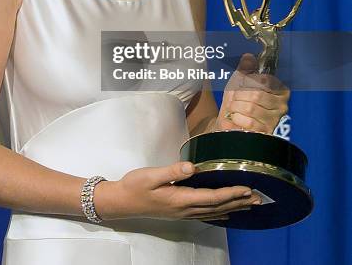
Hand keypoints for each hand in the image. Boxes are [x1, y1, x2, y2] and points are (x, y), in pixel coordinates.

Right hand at [93, 161, 261, 221]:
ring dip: (233, 208)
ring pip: (214, 212)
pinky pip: (206, 214)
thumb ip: (172, 171)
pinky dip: (220, 213)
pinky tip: (227, 212)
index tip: (247, 188)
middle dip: (238, 202)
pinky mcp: (180, 212)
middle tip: (258, 197)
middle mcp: (185, 209)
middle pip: (218, 207)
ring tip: (249, 204)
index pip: (212, 197)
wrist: (122, 202)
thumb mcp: (151, 175)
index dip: (231, 193)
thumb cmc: (135, 185)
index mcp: (180, 199)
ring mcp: (183, 213)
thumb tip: (192, 167)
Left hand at [215, 53, 289, 132]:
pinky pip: (249, 122)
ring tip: (234, 107)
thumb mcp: (240, 81)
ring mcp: (274, 120)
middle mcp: (281, 105)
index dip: (248, 81)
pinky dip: (237, 118)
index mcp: (279, 90)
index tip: (241, 84)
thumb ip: (245, 68)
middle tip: (235, 98)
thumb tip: (249, 56)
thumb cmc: (238, 100)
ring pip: (251, 107)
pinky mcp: (266, 132)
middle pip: (257, 94)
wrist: (229, 122)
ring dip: (237, 106)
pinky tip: (236, 117)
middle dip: (240, 95)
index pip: (264, 80)